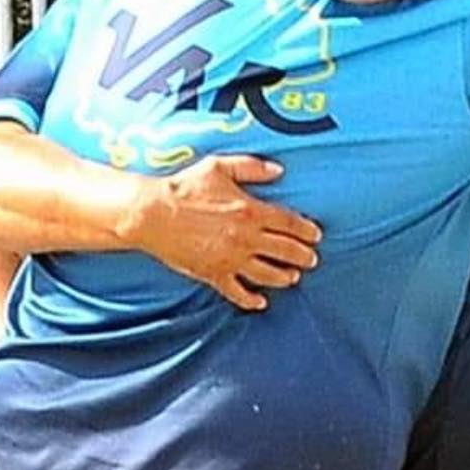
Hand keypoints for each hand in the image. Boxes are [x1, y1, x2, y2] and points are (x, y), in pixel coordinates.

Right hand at [138, 154, 321, 311]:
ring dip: (284, 277)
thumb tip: (279, 171)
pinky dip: (251, 300)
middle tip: (312, 259)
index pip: (289, 223)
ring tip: (293, 278)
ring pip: (267, 274)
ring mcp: (231, 259)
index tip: (316, 235)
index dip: (306, 230)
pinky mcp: (214, 274)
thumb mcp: (219, 167)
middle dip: (303, 256)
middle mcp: (246, 238)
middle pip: (285, 250)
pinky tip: (261, 302)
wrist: (153, 214)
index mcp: (250, 211)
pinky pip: (237, 292)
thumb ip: (251, 168)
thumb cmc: (184, 187)